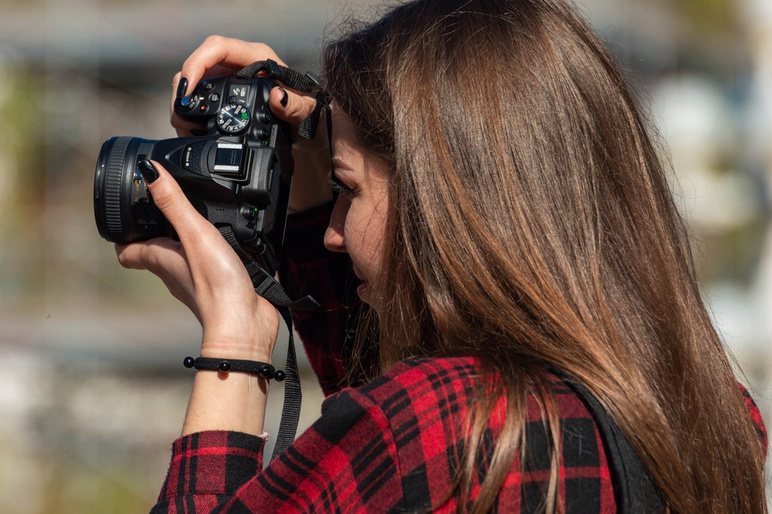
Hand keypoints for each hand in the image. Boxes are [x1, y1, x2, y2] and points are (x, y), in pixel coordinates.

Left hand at [115, 159, 278, 361]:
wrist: (243, 324)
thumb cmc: (215, 286)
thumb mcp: (194, 233)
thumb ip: (174, 201)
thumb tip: (150, 171)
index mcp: (161, 259)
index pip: (128, 250)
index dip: (123, 233)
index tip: (125, 215)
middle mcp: (176, 272)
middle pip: (156, 252)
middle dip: (157, 232)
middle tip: (162, 212)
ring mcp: (198, 282)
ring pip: (185, 259)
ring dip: (189, 243)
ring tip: (199, 222)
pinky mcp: (222, 287)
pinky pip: (212, 268)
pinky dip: (217, 255)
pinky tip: (231, 247)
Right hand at [171, 35, 332, 210]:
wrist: (308, 123)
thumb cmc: (308, 110)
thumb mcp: (305, 110)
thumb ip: (294, 105)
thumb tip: (277, 98)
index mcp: (256, 57)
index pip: (217, 47)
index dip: (197, 63)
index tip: (188, 88)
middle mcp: (238, 64)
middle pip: (199, 64)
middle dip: (185, 87)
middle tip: (180, 111)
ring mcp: (229, 79)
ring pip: (195, 82)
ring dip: (185, 101)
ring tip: (184, 123)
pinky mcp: (223, 95)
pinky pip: (200, 98)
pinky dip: (192, 112)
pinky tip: (192, 128)